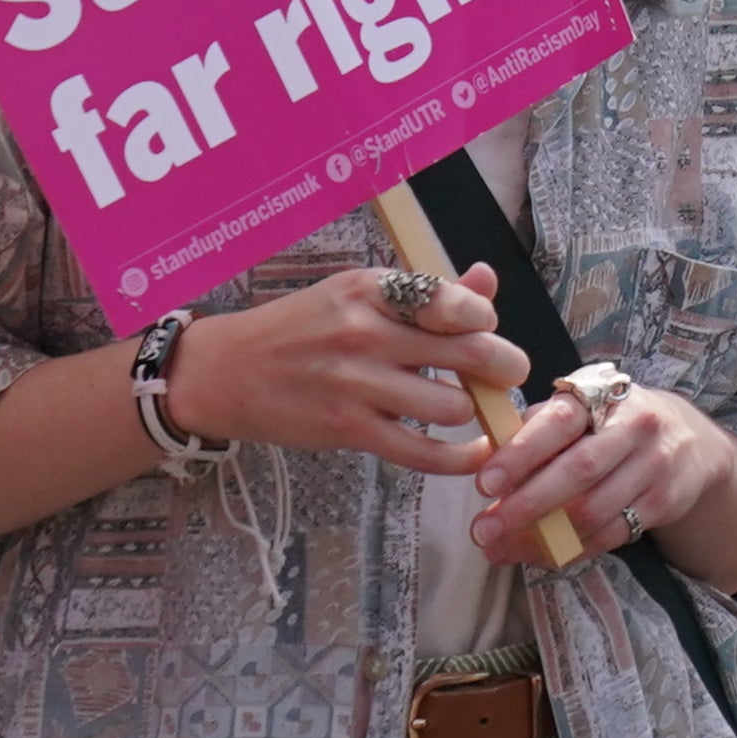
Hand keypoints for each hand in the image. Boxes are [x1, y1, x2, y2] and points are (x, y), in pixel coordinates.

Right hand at [163, 265, 529, 471]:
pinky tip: (475, 453)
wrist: (224, 372)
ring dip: (474, 411)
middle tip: (512, 372)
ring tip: (473, 407)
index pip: (454, 302)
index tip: (485, 327)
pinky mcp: (346, 429)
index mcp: (370, 290)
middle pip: (468, 353)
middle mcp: (364, 333)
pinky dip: (459, 459)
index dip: (485, 318)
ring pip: (451, 406)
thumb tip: (487, 278)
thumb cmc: (301, 328)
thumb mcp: (357, 295)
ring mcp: (355, 384)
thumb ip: (426, 292)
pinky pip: (421, 453)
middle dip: (505, 366)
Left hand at [466, 371, 736, 565]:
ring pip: (594, 510)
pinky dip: (572, 550)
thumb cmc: (610, 426)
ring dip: (542, 537)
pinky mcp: (665, 501)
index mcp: (601, 397)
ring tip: (503, 550)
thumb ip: (530, 432)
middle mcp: (635, 426)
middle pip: (578, 471)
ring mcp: (655, 465)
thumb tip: (475, 458)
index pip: (558, 422)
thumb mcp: (577, 414)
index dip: (520, 453)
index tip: (484, 484)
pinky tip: (542, 555)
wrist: (688, 441)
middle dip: (526, 506)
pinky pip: (612, 534)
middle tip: (483, 531)